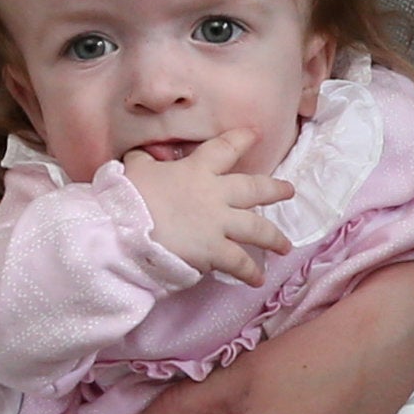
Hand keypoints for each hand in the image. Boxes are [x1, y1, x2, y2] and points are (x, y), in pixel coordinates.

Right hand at [120, 133, 292, 284]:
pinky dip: (250, 272)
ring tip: (285, 247)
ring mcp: (219, 223)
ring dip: (274, 238)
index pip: (225, 148)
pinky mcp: (215, 250)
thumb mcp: (136, 169)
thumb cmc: (128, 197)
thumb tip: (144, 153)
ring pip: (258, 228)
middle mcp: (216, 194)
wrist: (124, 229)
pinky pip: (240, 262)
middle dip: (275, 189)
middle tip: (289, 191)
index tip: (255, 133)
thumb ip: (146, 159)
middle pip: (255, 188)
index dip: (242, 139)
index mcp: (197, 170)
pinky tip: (258, 280)